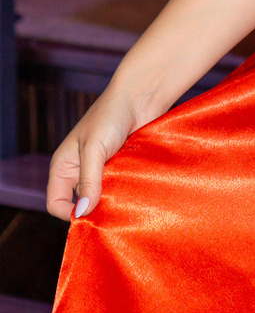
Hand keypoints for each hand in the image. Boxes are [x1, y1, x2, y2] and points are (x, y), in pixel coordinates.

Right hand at [47, 89, 144, 220]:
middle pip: (81, 202)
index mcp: (64, 167)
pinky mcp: (122, 165)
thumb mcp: (94, 150)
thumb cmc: (111, 117)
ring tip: (127, 200)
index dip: (69, 212)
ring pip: (103, 195)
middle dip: (95, 208)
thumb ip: (89, 180)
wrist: (141, 97)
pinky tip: (136, 190)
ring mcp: (102, 169)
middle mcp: (80, 170)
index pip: (56, 202)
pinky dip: (126, 190)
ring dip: (113, 199)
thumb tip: (82, 212)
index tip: (91, 215)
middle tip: (113, 212)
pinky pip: (121, 186)